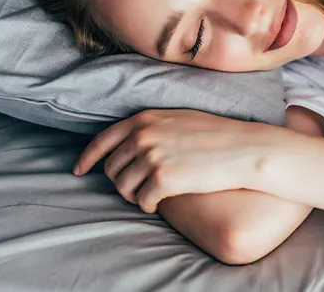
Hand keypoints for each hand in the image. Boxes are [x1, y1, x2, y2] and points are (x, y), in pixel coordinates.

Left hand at [74, 109, 277, 212]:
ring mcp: (151, 157)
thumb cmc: (217, 136)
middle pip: (112, 168)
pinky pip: (141, 201)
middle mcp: (143, 136)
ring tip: (153, 194)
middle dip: (122, 182)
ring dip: (135, 196)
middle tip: (140, 188)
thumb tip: (129, 143)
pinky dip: (149, 205)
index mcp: (145, 119)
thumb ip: (151, 127)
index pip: (103, 140)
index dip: (88, 157)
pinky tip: (162, 201)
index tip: (80, 170)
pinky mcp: (161, 179)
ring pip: (123, 188)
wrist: (244, 150)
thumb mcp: (179, 119)